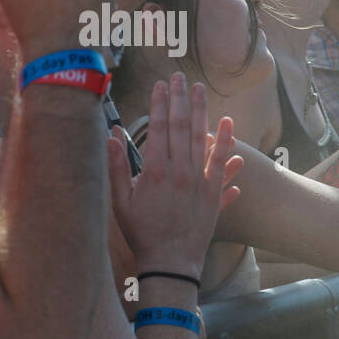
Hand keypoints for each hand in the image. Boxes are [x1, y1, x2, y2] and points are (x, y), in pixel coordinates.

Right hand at [106, 73, 242, 278]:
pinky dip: (225, 141)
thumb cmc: (142, 233)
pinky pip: (221, 161)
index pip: (158, 128)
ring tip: (199, 89)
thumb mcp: (120, 201)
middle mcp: (179, 172)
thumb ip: (115, 167)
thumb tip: (111, 135)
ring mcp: (199, 181)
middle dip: (179, 98)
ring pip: (201, 137)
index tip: (160, 85)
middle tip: (179, 77)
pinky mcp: (214, 192)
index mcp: (154, 171)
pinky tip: (227, 122)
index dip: (159, 103)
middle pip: (181, 126)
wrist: (171, 262)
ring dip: (201, 111)